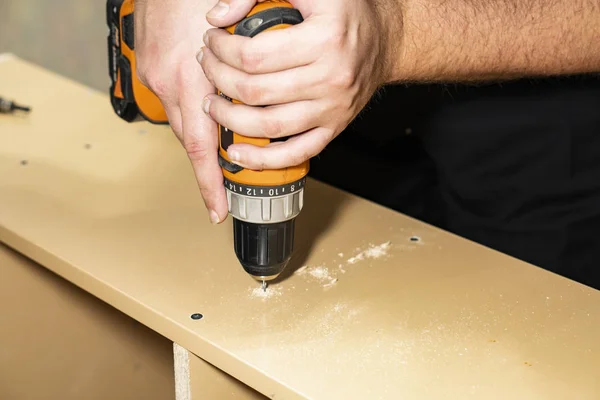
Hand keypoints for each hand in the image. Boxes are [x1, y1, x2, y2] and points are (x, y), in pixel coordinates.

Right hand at [135, 0, 265, 222]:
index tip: (217, 210)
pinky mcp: (152, 66)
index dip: (209, 182)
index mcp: (191, 79)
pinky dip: (192, 114)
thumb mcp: (236, 24)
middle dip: (206, 171)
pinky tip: (208, 114)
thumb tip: (265, 95)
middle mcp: (170, 82)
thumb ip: (248, 64)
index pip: (202, 145)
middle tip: (220, 195)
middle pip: (191, 140)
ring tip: (219, 159)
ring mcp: (157, 75)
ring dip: (201, 140)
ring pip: (182, 123)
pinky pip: (174, 102)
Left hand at [199, 0, 393, 169]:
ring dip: (230, 120)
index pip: (254, 54)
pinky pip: (296, 152)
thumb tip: (218, 18)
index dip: (221, 49)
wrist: (386, 40)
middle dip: (218, 80)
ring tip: (213, 105)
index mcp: (324, 39)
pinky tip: (238, 153)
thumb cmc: (345, 10)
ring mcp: (333, 109)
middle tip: (208, 66)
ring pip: (269, 126)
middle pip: (255, 91)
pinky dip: (263, 159)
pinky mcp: (334, 128)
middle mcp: (331, 78)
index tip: (211, 41)